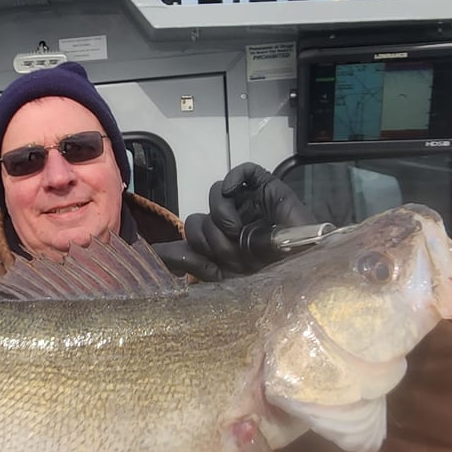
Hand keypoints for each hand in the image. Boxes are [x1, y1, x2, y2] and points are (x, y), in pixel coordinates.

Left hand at [156, 163, 315, 280]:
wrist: (299, 274)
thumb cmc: (264, 279)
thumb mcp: (219, 274)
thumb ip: (186, 259)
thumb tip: (152, 251)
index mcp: (221, 243)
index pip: (193, 234)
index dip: (195, 243)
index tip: (207, 259)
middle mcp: (233, 223)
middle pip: (200, 216)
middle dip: (210, 237)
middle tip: (231, 252)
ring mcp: (250, 205)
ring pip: (216, 195)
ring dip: (222, 216)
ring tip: (241, 234)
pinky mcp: (267, 189)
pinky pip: (244, 172)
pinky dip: (232, 178)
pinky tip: (231, 194)